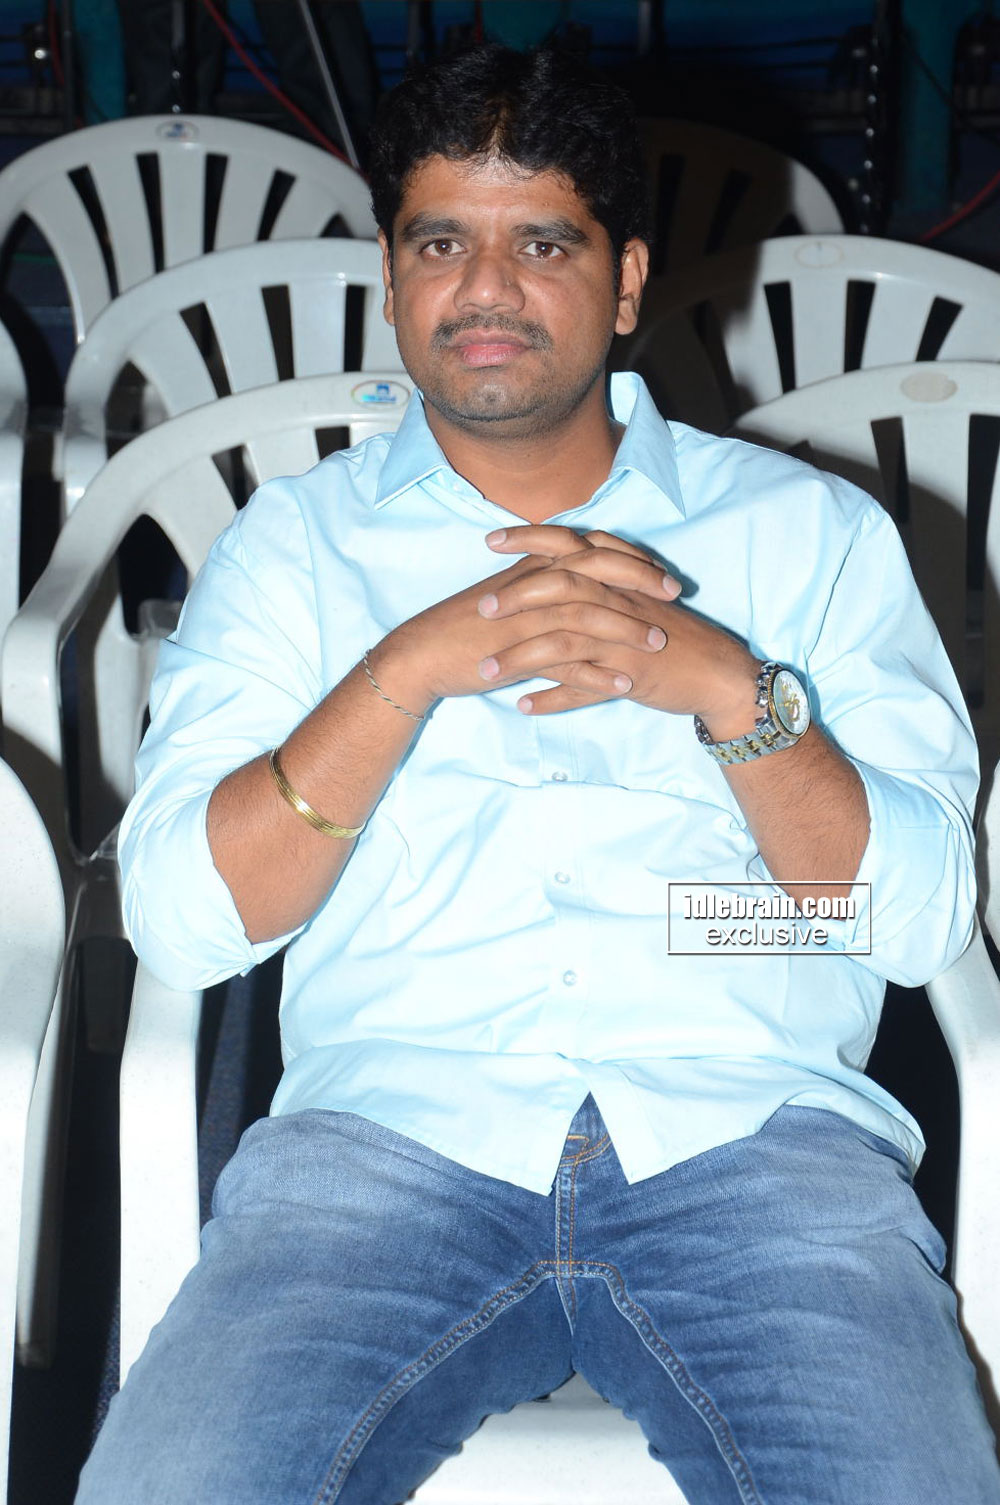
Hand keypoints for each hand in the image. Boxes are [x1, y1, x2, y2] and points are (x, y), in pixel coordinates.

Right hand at [369, 539, 680, 714]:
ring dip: (628, 631)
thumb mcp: (507, 594)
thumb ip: (541, 583)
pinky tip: (624, 686)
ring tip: (660, 645)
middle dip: (641, 583)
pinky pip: (567, 663)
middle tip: (675, 596)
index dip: (630, 558)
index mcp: (533, 567)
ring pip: (589, 617)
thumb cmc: (463, 626)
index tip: (660, 571)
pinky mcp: (518, 654)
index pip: (592, 550)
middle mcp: (534, 586)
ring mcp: (527, 620)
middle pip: (599, 573)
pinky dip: (598, 675)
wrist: (422, 653)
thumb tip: (572, 579)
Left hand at [484, 525, 758, 724]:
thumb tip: (557, 581)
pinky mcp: (631, 676)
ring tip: (486, 672)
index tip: (490, 540)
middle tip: (481, 608)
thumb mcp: (635, 604)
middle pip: (559, 590)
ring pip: (563, 643)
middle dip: (515, 598)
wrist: (720, 673)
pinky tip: (524, 707)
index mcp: (617, 580)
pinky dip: (553, 699)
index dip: (529, 539)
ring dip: (520, 658)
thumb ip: (599, 590)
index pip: (568, 548)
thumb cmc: (675, 637)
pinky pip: (585, 688)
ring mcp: (624, 641)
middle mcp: (618, 604)